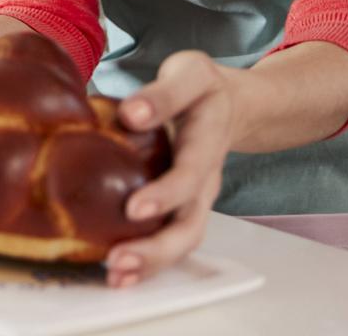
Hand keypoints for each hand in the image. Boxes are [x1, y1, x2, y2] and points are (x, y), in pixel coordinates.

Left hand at [106, 50, 237, 286]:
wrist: (231, 104)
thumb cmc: (202, 89)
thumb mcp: (189, 73)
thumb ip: (163, 93)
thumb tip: (130, 114)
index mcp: (208, 139)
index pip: (190, 171)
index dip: (166, 193)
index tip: (134, 209)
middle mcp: (206, 177)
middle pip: (191, 222)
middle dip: (158, 248)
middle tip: (118, 258)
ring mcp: (198, 198)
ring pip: (184, 239)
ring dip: (152, 262)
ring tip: (116, 273)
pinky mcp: (184, 209)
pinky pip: (172, 241)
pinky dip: (149, 262)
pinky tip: (117, 272)